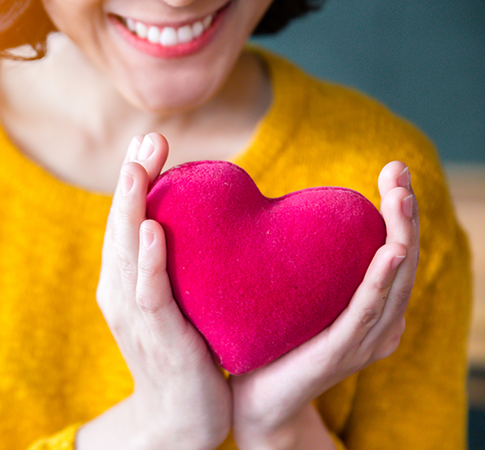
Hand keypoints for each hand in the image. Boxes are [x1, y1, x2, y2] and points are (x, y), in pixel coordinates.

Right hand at [77, 134, 231, 449]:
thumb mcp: (177, 301)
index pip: (128, 220)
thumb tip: (206, 223)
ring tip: (139, 167)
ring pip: (126, 251)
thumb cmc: (184, 354)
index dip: (135, 180)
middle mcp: (120, 290)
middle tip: (148, 137)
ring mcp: (133, 313)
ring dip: (132, 207)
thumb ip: (180, 264)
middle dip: (133, 180)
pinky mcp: (155, 335)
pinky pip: (148, 292)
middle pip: (121, 226)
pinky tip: (152, 229)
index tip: (150, 141)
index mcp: (125, 279)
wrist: (179, 418)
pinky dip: (148, 260)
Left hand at [229, 161, 419, 449]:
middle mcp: (377, 324)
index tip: (394, 169)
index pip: (393, 250)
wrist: (253, 402)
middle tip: (399, 171)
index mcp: (370, 308)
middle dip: (404, 213)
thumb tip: (277, 210)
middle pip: (402, 259)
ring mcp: (363, 341)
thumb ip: (300, 261)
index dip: (398, 210)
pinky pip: (364, 313)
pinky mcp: (339, 353)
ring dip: (399, 236)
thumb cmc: (271, 344)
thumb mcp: (294, 296)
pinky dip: (379, 282)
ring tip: (400, 198)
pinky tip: (388, 252)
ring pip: (392, 282)